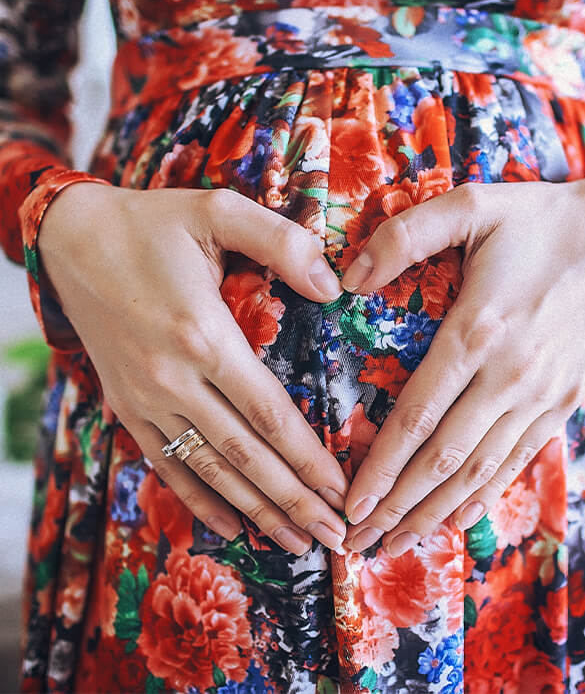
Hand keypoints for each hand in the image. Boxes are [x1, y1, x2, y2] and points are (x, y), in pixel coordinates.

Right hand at [38, 183, 348, 554]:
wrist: (71, 239)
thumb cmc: (153, 224)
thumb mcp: (219, 210)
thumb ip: (281, 242)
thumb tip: (333, 286)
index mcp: (202, 334)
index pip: (268, 414)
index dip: (309, 458)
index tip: (342, 489)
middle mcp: (173, 379)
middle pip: (244, 456)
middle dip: (293, 501)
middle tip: (334, 537)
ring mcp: (146, 399)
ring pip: (208, 470)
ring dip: (255, 512)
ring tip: (296, 545)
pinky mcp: (127, 406)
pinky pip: (165, 464)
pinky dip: (198, 500)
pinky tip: (229, 527)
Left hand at [339, 168, 584, 554]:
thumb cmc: (541, 219)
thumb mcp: (470, 206)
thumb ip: (403, 237)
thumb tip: (347, 279)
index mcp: (479, 331)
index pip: (417, 416)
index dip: (381, 465)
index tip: (351, 502)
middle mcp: (511, 376)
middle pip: (444, 458)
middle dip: (397, 505)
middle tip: (359, 541)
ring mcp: (543, 395)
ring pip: (480, 470)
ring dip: (435, 511)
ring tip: (398, 542)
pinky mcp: (564, 401)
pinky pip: (519, 458)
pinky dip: (486, 494)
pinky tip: (459, 519)